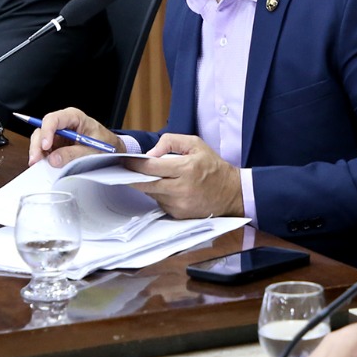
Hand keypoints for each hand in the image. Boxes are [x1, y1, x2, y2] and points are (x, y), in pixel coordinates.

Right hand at [28, 107, 118, 165]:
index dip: (47, 132)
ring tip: (38, 164)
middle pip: (42, 129)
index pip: (54, 119)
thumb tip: (54, 159)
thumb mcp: (92, 149)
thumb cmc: (105, 143)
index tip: (45, 146)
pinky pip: (44, 150)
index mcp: (74, 117)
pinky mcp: (56, 146)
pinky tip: (42, 164)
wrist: (110, 149)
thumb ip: (74, 154)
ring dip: (37, 152)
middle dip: (37, 144)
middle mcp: (63, 124)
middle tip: (36, 159)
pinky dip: (41, 157)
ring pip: (40, 140)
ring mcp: (58, 135)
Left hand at [127, 134, 242, 218]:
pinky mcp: (179, 215)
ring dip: (149, 186)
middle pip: (146, 184)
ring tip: (155, 178)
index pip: (151, 167)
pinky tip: (168, 189)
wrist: (231, 193)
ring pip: (152, 194)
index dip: (134, 165)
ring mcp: (179, 204)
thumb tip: (150, 154)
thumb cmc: (213, 167)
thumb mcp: (195, 144)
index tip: (125, 162)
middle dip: (133, 178)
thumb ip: (171, 141)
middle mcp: (181, 189)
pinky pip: (160, 204)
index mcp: (185, 168)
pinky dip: (160, 195)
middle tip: (126, 171)